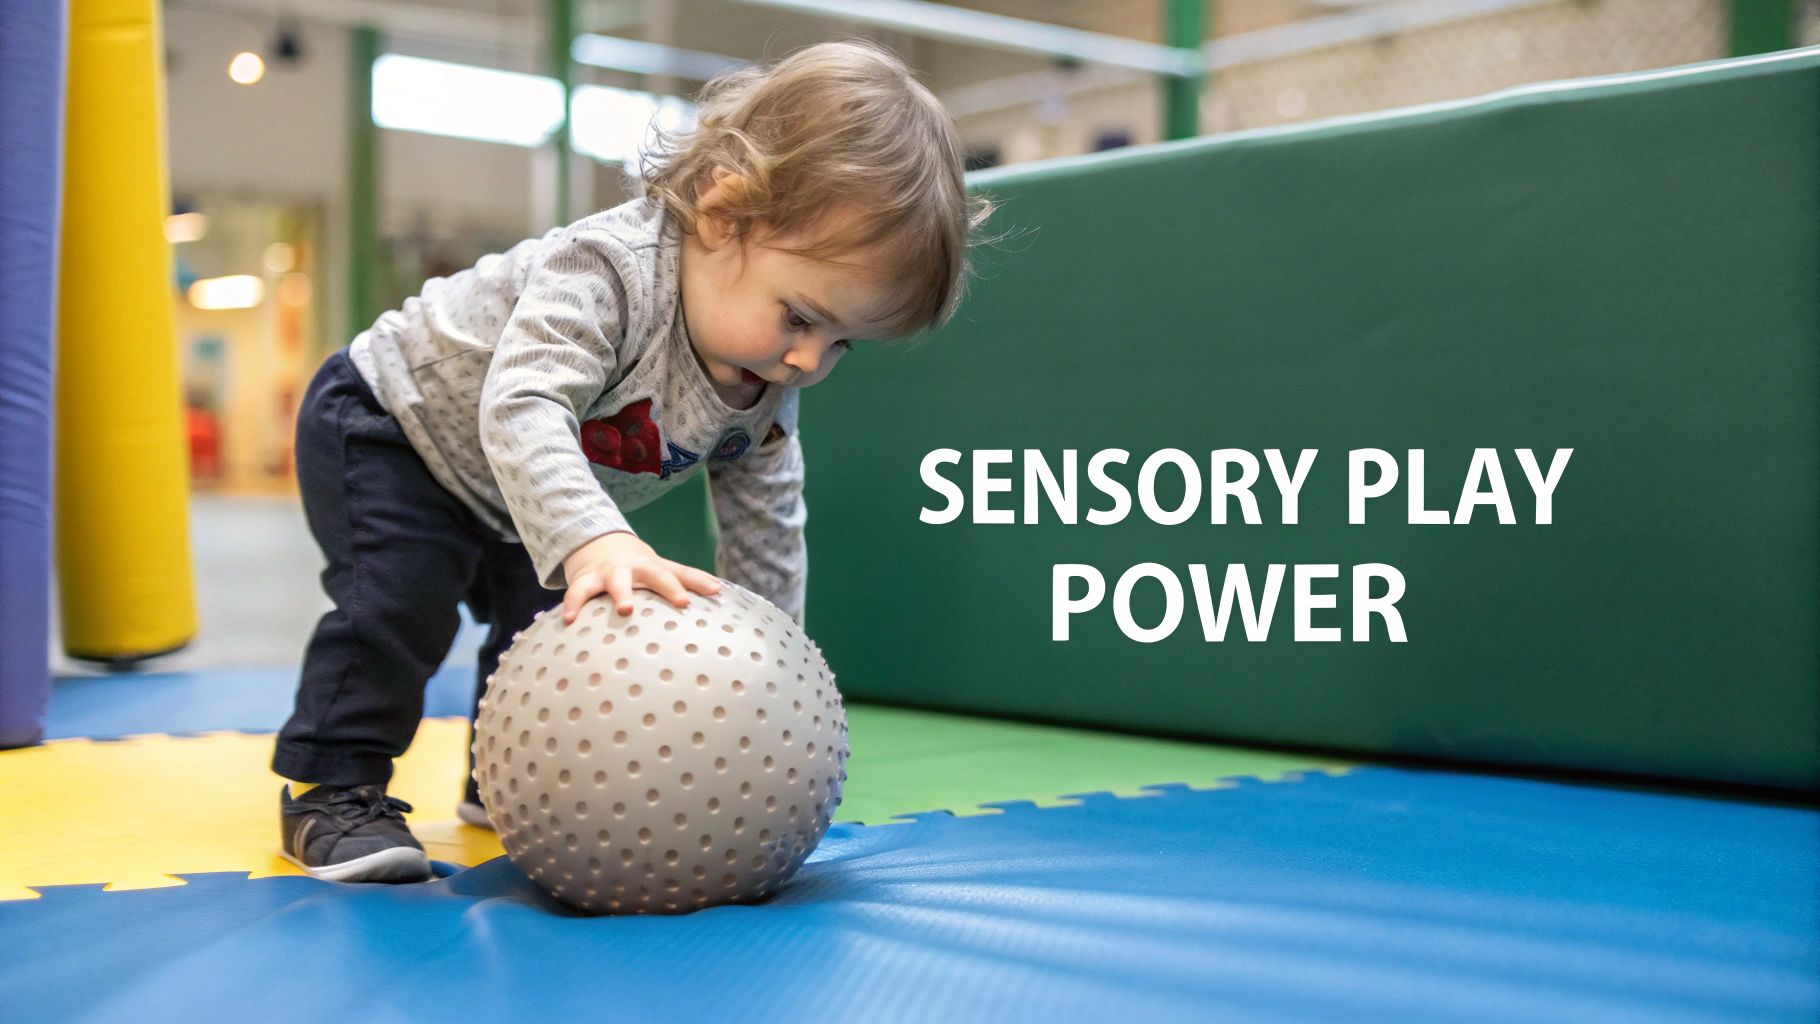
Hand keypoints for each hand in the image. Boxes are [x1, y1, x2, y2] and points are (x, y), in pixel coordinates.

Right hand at [560, 531, 721, 623]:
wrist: (599, 545)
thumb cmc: (641, 567)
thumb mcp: (664, 568)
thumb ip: (689, 579)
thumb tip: (721, 591)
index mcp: (656, 567)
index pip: (681, 574)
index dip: (697, 583)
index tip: (715, 592)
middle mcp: (635, 568)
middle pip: (654, 574)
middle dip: (667, 586)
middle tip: (682, 602)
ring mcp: (610, 573)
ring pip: (616, 581)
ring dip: (621, 593)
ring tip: (626, 610)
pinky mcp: (586, 579)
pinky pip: (578, 592)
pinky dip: (573, 605)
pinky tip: (569, 621)